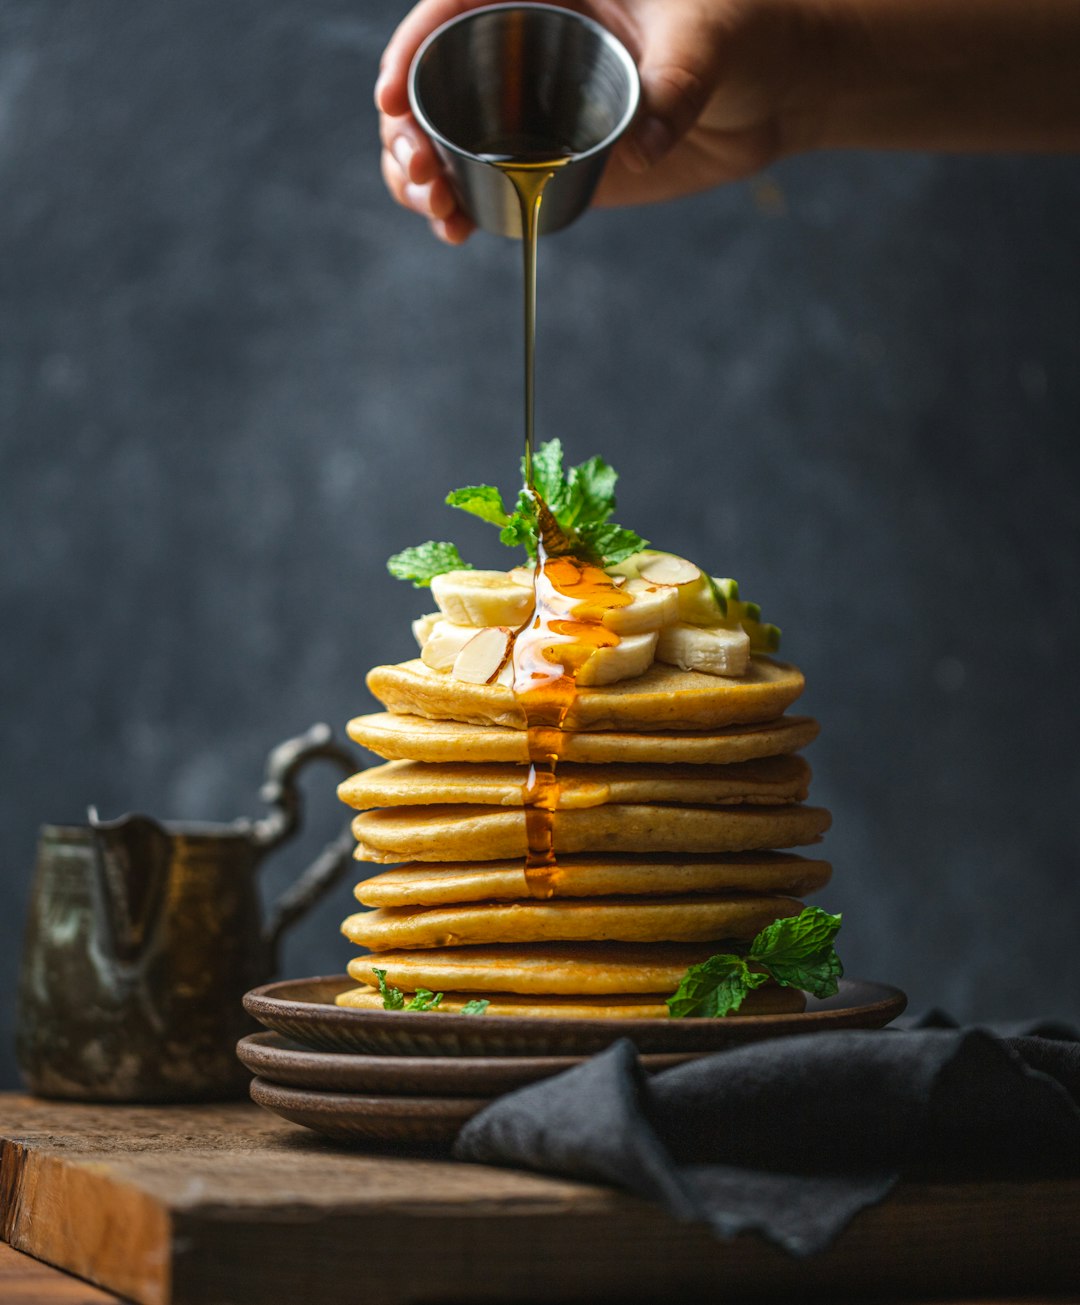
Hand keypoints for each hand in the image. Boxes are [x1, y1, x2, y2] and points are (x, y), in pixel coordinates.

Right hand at [375, 0, 807, 243]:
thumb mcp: (707, 35)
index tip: (390, 98)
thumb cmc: (741, 26)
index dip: (408, 49)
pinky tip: (454, 230)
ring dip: (420, 176)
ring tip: (436, 211)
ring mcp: (528, 106)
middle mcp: (521, 44)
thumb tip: (644, 143)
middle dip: (405, 130)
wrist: (769, 85)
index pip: (451, 7)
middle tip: (420, 173)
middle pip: (430, 80)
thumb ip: (677, 81)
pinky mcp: (545, 158)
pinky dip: (457, 206)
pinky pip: (481, 179)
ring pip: (443, 136)